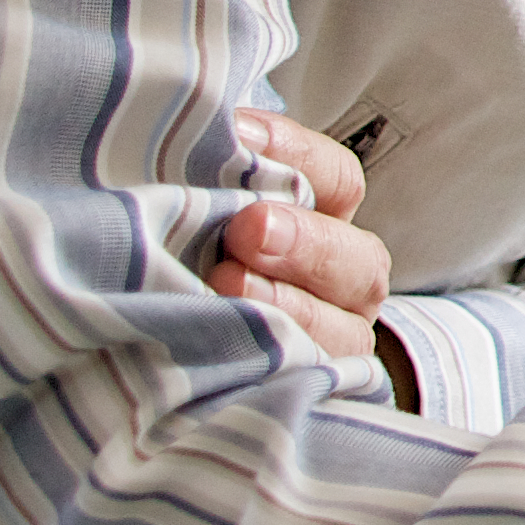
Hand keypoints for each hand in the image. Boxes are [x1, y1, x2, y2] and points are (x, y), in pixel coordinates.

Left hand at [212, 109, 406, 396]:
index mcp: (325, 228)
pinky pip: (304, 387)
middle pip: (357, 261)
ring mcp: (330, 348)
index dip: (297, 155)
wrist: (167, 376)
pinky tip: (224, 355)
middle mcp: (343, 288)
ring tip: (226, 288)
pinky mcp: (302, 395)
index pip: (336, 182)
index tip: (238, 136)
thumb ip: (210, 177)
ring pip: (340, 331)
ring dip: (287, 307)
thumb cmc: (184, 264)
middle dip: (304, 242)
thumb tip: (196, 128)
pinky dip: (270, 369)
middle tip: (247, 228)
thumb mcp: (203, 213)